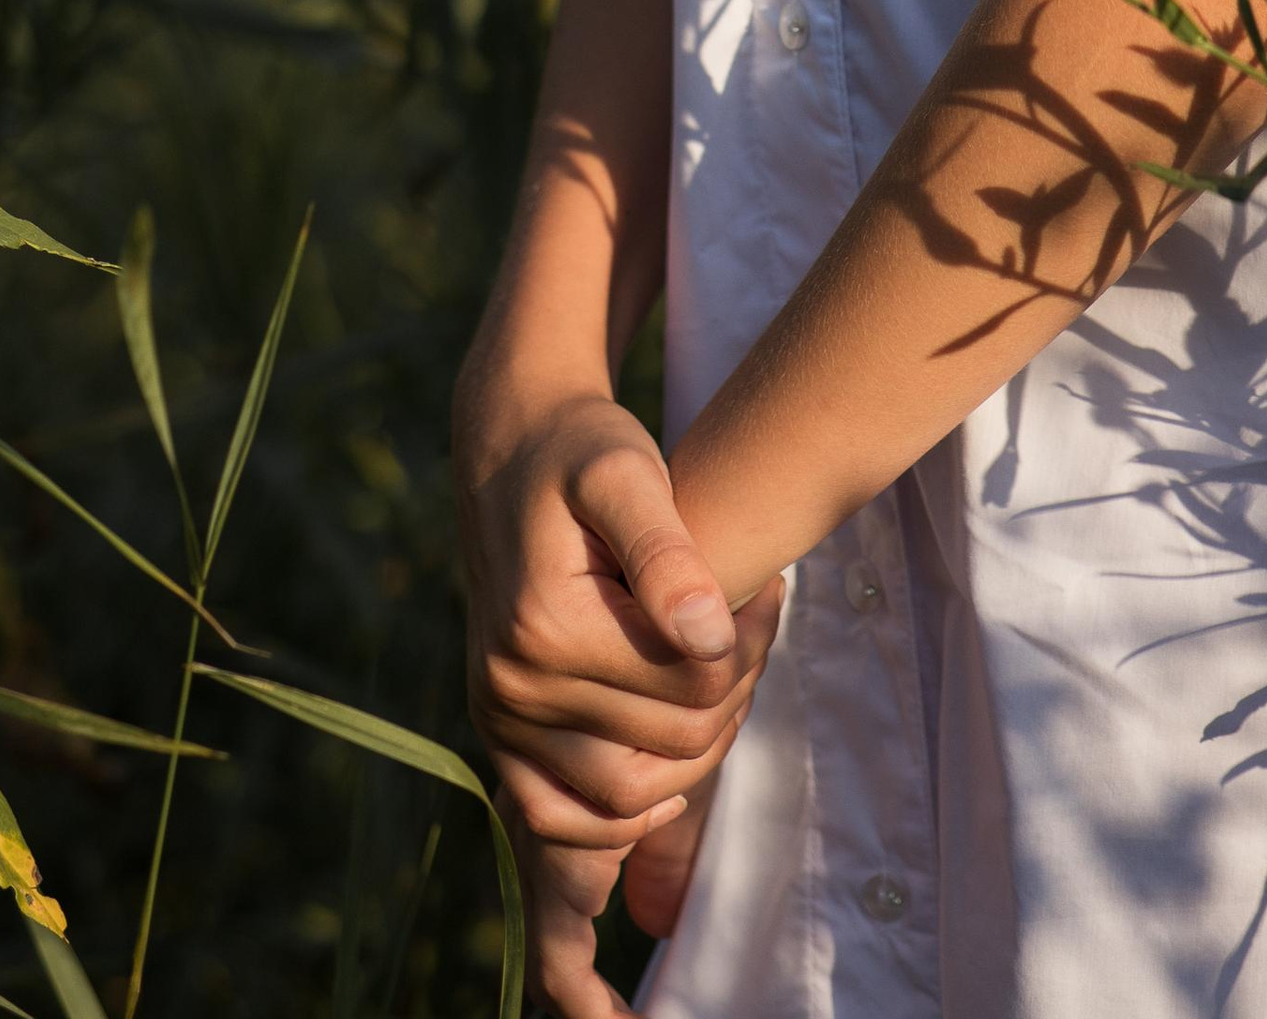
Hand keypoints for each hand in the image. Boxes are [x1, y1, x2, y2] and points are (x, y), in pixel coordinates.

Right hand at [455, 377, 779, 1009]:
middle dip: (732, 693)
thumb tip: (711, 635)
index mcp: (545, 627)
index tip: (768, 592)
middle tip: (757, 626)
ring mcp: (499, 720)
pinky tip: (672, 769)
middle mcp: (511, 688)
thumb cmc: (582, 451)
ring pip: (628, 797)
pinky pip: (562, 817)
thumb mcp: (627, 472)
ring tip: (723, 673)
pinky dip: (621, 815)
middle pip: (670, 742)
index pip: (691, 683)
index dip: (749, 645)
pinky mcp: (499, 734)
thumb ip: (667, 553)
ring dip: (694, 752)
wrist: (512, 450)